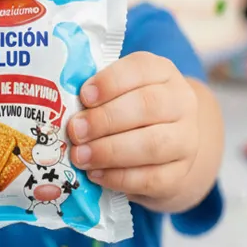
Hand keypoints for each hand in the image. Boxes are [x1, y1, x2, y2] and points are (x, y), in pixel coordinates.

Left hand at [67, 52, 198, 201]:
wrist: (168, 147)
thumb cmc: (131, 110)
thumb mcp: (120, 92)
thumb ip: (98, 93)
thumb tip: (59, 102)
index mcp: (162, 72)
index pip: (142, 68)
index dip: (111, 81)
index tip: (84, 95)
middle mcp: (181, 102)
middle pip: (148, 106)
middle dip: (105, 119)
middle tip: (75, 130)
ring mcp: (186, 139)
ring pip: (152, 144)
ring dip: (110, 151)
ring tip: (80, 156)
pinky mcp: (180, 174)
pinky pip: (152, 178)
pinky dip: (119, 178)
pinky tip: (96, 175)